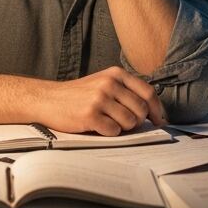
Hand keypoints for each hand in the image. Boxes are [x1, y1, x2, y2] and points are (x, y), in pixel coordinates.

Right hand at [38, 66, 166, 135]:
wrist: (47, 99)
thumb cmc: (78, 95)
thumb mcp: (103, 82)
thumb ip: (126, 91)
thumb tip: (153, 112)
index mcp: (116, 74)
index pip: (148, 92)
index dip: (157, 110)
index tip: (159, 121)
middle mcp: (109, 83)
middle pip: (141, 109)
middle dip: (137, 121)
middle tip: (124, 123)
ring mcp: (99, 99)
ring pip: (130, 122)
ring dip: (122, 128)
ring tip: (108, 123)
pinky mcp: (90, 115)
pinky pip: (114, 131)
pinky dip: (109, 133)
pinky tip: (97, 126)